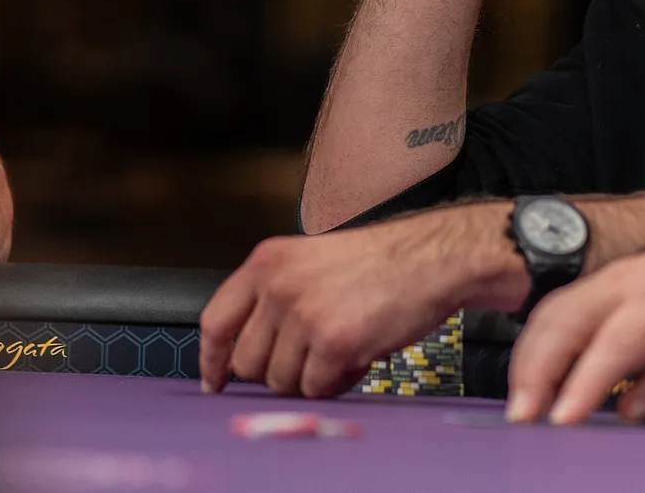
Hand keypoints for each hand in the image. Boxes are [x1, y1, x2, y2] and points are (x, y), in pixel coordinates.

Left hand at [198, 205, 524, 396]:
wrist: (432, 256)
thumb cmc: (381, 260)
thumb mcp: (311, 261)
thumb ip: (275, 296)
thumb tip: (248, 352)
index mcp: (268, 261)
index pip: (216, 320)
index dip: (212, 359)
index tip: (215, 380)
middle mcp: (279, 286)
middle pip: (248, 361)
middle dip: (277, 370)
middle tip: (311, 358)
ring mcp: (304, 314)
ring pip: (280, 381)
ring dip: (310, 377)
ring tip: (341, 349)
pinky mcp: (333, 342)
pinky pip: (317, 388)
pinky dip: (337, 382)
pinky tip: (358, 355)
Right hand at [505, 245, 644, 424]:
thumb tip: (630, 411)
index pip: (615, 343)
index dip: (584, 382)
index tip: (563, 417)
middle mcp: (622, 285)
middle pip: (565, 321)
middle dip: (536, 370)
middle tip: (522, 415)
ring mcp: (599, 280)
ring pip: (548, 314)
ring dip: (527, 360)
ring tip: (520, 404)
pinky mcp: (586, 286)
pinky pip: (549, 312)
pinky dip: (532, 347)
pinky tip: (528, 379)